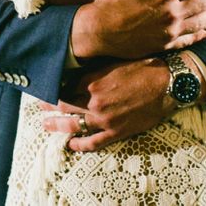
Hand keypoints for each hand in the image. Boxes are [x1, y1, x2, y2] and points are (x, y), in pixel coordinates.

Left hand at [40, 58, 176, 150]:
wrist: (167, 83)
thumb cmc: (142, 66)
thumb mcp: (113, 60)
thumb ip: (93, 68)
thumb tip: (76, 69)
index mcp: (91, 81)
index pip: (64, 86)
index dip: (53, 86)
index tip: (46, 85)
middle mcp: (94, 101)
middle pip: (64, 105)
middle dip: (49, 106)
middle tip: (38, 106)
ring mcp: (104, 119)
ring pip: (74, 125)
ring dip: (57, 126)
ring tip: (45, 125)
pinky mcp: (117, 132)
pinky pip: (94, 143)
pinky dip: (80, 145)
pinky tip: (71, 145)